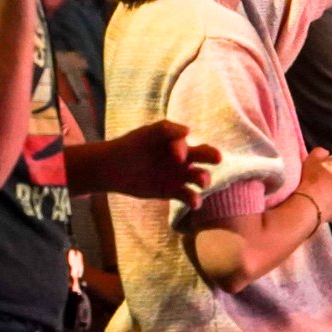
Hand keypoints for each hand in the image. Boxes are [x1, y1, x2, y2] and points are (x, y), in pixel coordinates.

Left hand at [102, 120, 220, 203]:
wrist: (114, 168)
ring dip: (204, 179)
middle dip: (212, 156)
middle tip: (217, 158)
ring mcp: (179, 175)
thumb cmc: (131, 146)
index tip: (177, 156)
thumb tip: (188, 131)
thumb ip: (165, 129)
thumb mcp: (145, 134)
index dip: (183, 149)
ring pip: (199, 177)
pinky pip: (188, 196)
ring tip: (201, 182)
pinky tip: (194, 203)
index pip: (187, 143)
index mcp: (178, 142)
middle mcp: (183, 158)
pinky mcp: (173, 192)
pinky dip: (194, 200)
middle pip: (204, 156)